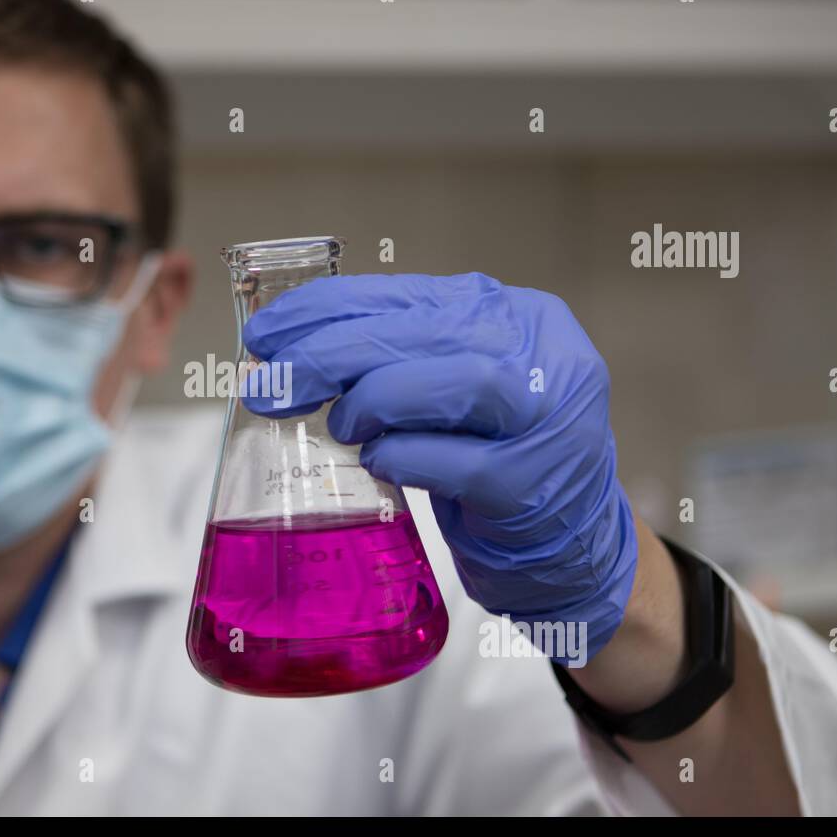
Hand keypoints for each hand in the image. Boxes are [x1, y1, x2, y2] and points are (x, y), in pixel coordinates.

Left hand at [242, 273, 638, 660]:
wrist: (569, 543)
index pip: (409, 294)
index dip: (328, 309)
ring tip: (342, 425)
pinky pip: (451, 463)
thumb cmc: (496, 455)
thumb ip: (396, 357)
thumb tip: (289, 352)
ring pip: (449, 385)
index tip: (267, 333)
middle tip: (273, 384)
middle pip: (422, 334)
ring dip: (373, 401)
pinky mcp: (531, 486)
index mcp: (519, 317)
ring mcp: (546, 423)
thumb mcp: (454, 387)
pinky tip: (378, 462)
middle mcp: (544, 357)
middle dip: (330, 354)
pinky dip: (399, 457)